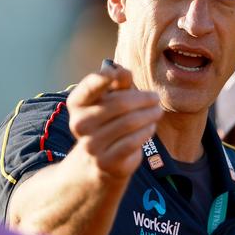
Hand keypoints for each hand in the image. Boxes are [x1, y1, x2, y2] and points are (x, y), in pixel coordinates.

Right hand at [67, 63, 162, 181]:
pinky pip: (133, 141)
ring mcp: (91, 145)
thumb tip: (124, 72)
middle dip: (143, 99)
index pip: (91, 85)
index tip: (125, 73)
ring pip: (129, 123)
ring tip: (157, 111)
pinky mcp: (106, 162)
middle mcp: (80, 124)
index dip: (106, 77)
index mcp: (77, 104)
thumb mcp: (109, 99)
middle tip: (156, 98)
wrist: (96, 162)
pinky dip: (146, 131)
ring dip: (149, 115)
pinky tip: (151, 127)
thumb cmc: (107, 121)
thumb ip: (117, 84)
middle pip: (120, 104)